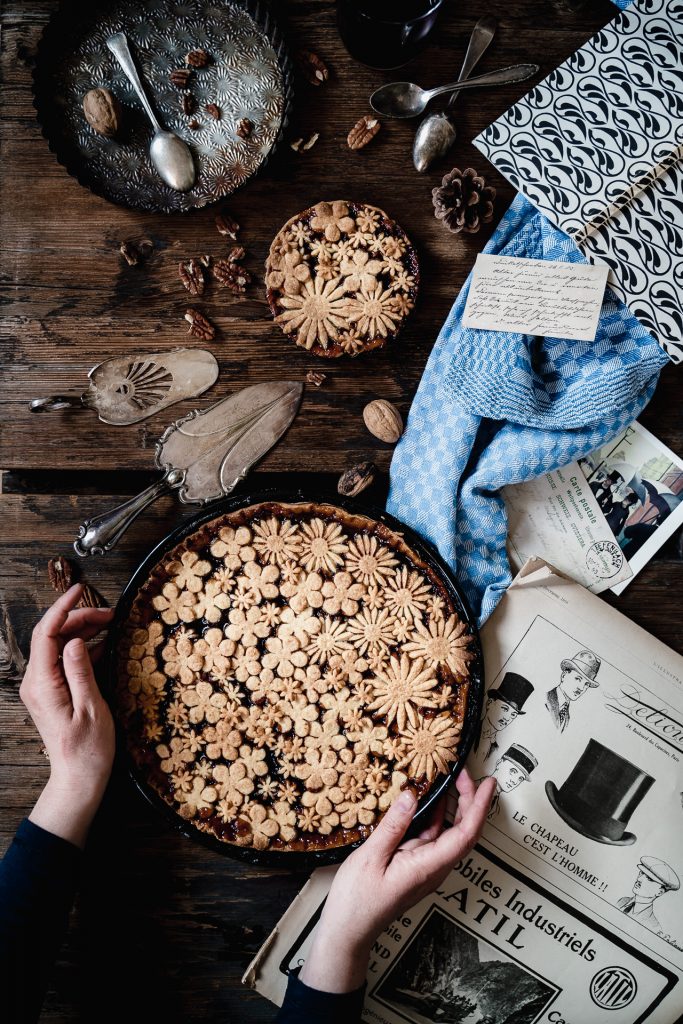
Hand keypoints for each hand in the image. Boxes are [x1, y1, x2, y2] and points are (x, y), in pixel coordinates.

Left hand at [20, 585, 115, 847]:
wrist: (78, 779)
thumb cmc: (88, 750)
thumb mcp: (91, 708)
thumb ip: (81, 671)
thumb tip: (76, 641)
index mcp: (43, 684)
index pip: (46, 634)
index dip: (63, 608)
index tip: (81, 591)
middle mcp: (37, 682)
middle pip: (52, 636)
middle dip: (79, 618)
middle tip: (110, 613)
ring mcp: (43, 687)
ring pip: (58, 646)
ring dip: (82, 631)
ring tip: (110, 623)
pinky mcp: (52, 692)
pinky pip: (63, 661)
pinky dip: (83, 648)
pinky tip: (104, 644)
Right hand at [299, 769, 494, 993]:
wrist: (349, 930)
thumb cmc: (358, 901)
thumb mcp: (371, 856)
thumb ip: (393, 825)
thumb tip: (410, 796)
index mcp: (428, 867)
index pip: (466, 833)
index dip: (479, 806)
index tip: (487, 785)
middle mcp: (433, 868)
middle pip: (464, 831)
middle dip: (469, 800)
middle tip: (465, 774)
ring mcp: (425, 867)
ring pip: (449, 833)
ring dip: (453, 806)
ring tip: (450, 780)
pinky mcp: (415, 866)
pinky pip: (432, 837)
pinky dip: (434, 816)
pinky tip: (427, 801)